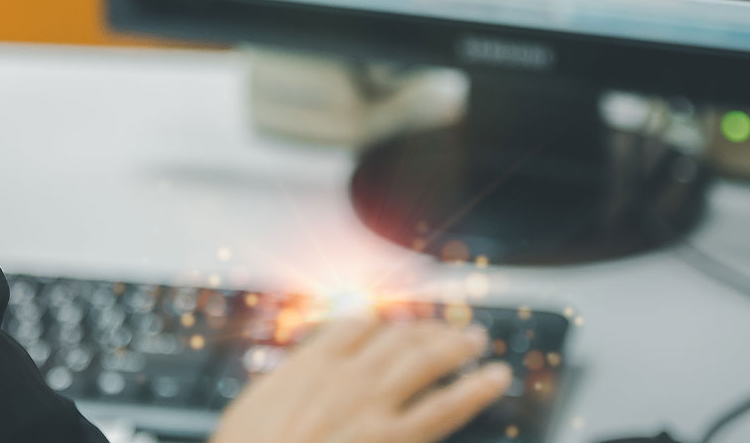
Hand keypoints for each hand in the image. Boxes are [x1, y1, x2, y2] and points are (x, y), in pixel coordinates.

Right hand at [208, 316, 511, 442]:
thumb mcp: (253, 407)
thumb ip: (285, 380)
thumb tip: (296, 370)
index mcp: (311, 363)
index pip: (356, 322)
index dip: (381, 319)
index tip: (394, 320)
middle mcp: (348, 374)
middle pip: (397, 335)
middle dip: (426, 329)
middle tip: (447, 327)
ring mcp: (374, 404)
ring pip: (427, 359)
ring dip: (456, 344)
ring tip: (475, 340)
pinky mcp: (397, 437)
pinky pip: (447, 405)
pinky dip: (476, 387)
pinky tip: (495, 377)